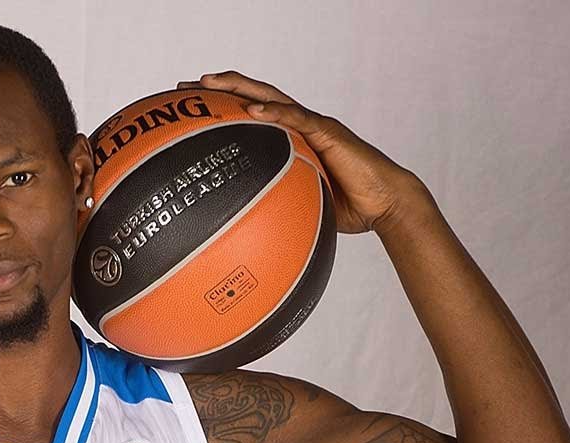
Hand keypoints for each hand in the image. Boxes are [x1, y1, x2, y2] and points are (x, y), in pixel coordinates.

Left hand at [178, 71, 429, 234]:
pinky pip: (297, 118)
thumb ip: (275, 209)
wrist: (386, 205)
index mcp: (290, 139)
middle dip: (218, 88)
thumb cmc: (349, 209)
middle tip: (183, 85)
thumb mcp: (301, 209)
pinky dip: (274, 111)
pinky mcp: (329, 132)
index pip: (250, 115)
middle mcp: (299, 126)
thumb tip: (242, 234)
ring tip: (208, 81)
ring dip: (239, 87)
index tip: (189, 107)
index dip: (221, 107)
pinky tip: (251, 110)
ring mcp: (313, 125)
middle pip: (253, 97)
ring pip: (271, 97)